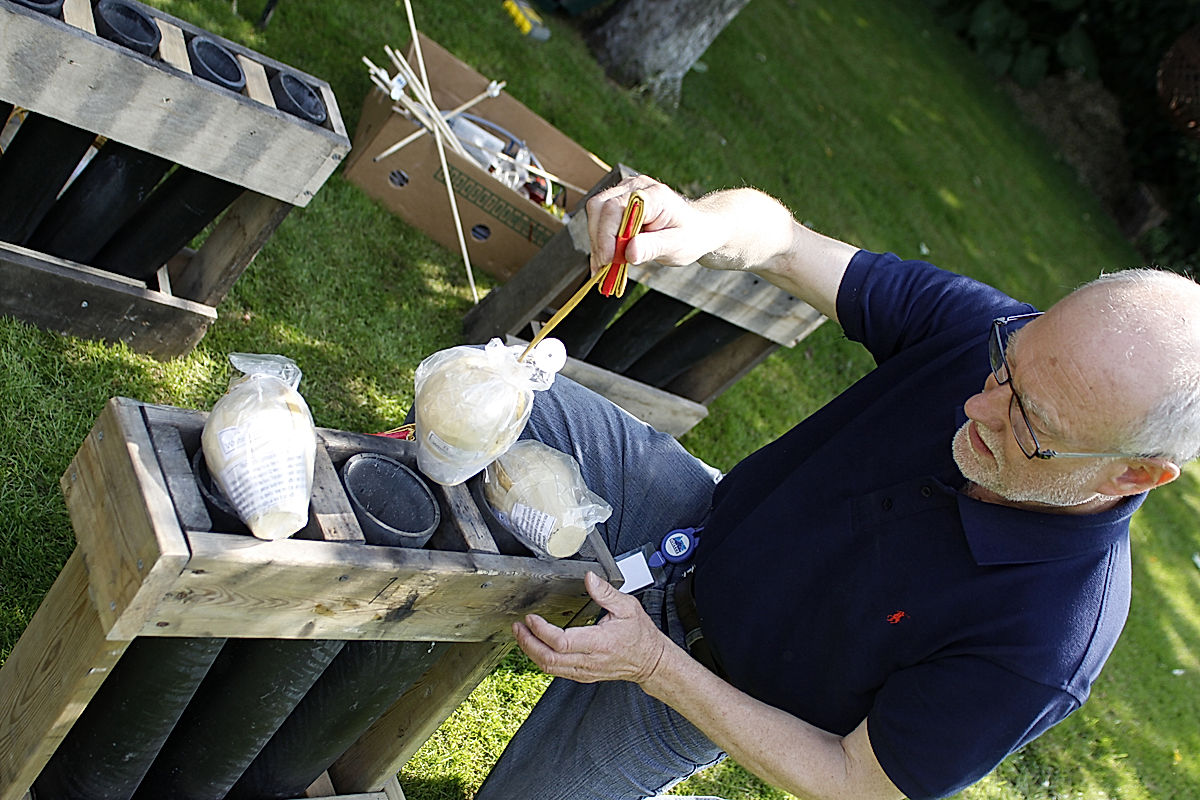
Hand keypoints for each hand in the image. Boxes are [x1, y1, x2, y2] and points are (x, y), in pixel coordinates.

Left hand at [513, 571, 670, 684]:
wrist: (650, 661)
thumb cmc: (640, 635)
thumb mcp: (627, 607)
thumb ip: (606, 592)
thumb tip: (589, 578)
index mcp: (599, 643)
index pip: (562, 642)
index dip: (542, 631)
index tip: (531, 619)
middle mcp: (589, 660)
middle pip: (549, 658)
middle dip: (528, 643)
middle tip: (518, 627)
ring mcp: (584, 671)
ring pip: (549, 667)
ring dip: (531, 651)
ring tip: (522, 635)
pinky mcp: (582, 675)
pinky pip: (556, 670)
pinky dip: (541, 659)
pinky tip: (536, 647)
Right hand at [584, 175, 724, 273]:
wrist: (695, 228)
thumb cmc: (689, 234)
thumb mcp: (676, 245)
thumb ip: (653, 247)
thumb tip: (629, 253)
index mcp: (653, 195)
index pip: (617, 208)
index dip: (607, 234)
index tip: (609, 259)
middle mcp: (635, 187)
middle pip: (600, 207)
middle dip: (599, 239)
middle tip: (606, 266)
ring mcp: (625, 193)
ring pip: (596, 213)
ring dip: (597, 242)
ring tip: (606, 267)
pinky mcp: (618, 203)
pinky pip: (600, 220)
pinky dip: (600, 243)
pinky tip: (604, 262)